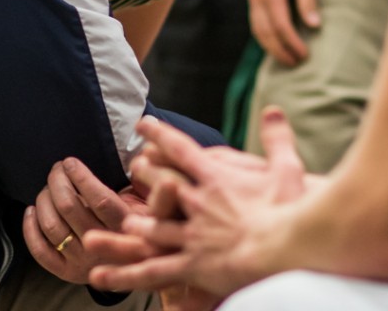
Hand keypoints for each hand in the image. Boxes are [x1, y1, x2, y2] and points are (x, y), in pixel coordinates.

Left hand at [22, 158, 147, 284]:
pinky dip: (30, 229)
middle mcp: (102, 245)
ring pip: (52, 226)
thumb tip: (144, 158)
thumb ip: (145, 182)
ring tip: (47, 187)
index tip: (70, 162)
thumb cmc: (141, 226)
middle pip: (69, 208)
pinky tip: (31, 210)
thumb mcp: (151, 204)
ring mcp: (82, 261)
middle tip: (57, 169)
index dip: (81, 177)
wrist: (137, 267)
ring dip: (44, 200)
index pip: (99, 199)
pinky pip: (41, 252)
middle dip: (57, 181)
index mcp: (123, 226)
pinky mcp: (67, 273)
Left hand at [85, 108, 307, 298]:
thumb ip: (277, 139)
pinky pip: (152, 271)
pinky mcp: (192, 265)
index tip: (142, 124)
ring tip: (116, 223)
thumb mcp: (287, 168)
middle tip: (132, 168)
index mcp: (216, 178)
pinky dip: (124, 275)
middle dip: (145, 176)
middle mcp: (197, 203)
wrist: (285, 250)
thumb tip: (275, 111)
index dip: (159, 135)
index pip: (181, 149)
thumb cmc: (290, 210)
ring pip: (153, 228)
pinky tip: (98, 276)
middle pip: (161, 185)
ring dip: (134, 224)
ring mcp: (191, 236)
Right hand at [248, 0, 318, 65]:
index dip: (292, 43)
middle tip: (296, 63)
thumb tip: (313, 25)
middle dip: (281, 51)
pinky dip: (265, 40)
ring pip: (258, 32)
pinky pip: (255, 26)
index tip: (305, 54)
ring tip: (287, 60)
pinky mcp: (252, 2)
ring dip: (271, 49)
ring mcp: (252, 1)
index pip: (280, 26)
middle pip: (267, 33)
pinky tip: (276, 46)